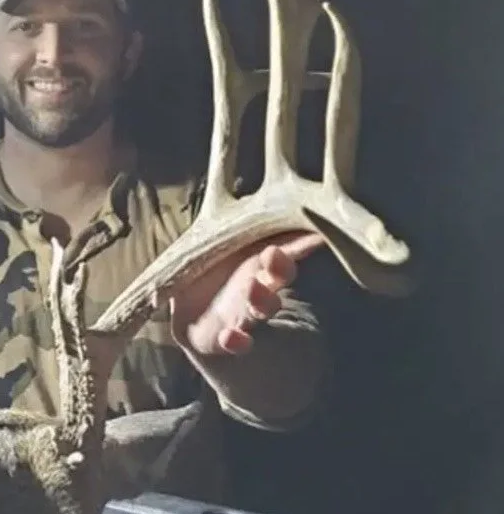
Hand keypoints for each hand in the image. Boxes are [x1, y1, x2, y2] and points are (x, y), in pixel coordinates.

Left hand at [170, 232, 323, 357]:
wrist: (197, 322)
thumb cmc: (217, 273)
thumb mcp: (226, 243)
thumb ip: (243, 223)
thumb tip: (247, 171)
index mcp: (261, 262)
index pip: (286, 248)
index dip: (300, 243)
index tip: (315, 235)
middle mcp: (259, 287)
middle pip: (277, 276)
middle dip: (279, 267)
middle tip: (276, 255)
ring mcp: (244, 315)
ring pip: (259, 308)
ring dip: (261, 300)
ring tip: (257, 291)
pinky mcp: (225, 339)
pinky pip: (234, 342)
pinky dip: (236, 341)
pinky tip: (233, 338)